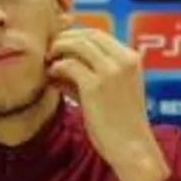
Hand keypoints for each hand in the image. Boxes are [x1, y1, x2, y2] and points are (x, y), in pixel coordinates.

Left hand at [46, 28, 169, 180]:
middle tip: (48, 52)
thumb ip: (87, 74)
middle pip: (86, 35)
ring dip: (57, 50)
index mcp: (131, 58)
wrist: (132, 147)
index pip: (96, 33)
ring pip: (76, 44)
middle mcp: (124, 60)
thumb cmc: (118, 122)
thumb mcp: (108, 91)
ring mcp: (111, 71)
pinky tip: (51, 78)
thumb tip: (56, 64)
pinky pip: (68, 65)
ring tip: (48, 63)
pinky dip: (56, 68)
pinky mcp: (96, 86)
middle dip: (63, 39)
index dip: (73, 36)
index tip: (58, 46)